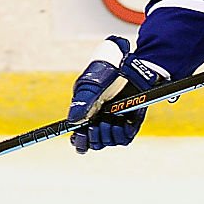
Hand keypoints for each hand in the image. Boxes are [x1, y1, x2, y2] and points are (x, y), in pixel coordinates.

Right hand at [67, 36, 165, 153]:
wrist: (130, 60)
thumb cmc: (107, 67)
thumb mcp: (92, 83)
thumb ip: (83, 101)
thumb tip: (73, 121)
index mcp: (86, 112)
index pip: (79, 136)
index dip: (79, 142)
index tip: (80, 137)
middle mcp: (100, 118)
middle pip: (94, 143)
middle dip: (93, 139)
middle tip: (95, 127)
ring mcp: (116, 119)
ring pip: (109, 141)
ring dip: (107, 137)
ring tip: (108, 123)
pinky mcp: (131, 119)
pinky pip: (126, 137)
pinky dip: (121, 134)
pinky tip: (119, 124)